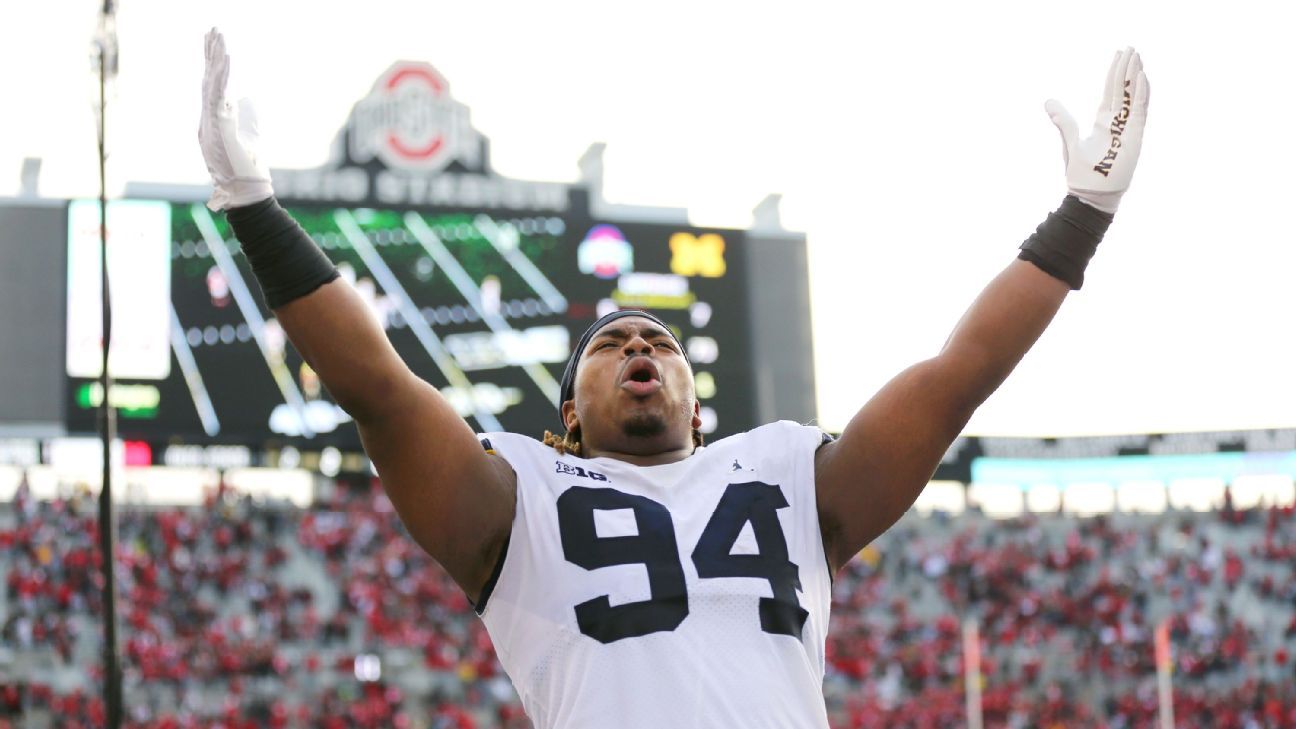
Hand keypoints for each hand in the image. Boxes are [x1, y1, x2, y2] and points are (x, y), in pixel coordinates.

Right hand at [199, 28, 272, 210]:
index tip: (214, 42)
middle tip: (212, 30)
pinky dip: (222, 76)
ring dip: (216, 58)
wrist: (244, 190)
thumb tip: (249, 99)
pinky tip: (226, 59)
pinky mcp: (218, 125)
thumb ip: (247, 115)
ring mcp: (211, 121)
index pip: (212, 84)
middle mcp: (208, 116)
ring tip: (218, 36)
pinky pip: (218, 95)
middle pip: (208, 78)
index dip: (212, 62)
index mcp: (214, 118)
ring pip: (211, 82)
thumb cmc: (246, 167)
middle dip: (210, 53)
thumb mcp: (248, 134)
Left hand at [1045, 47, 1149, 213]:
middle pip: (1124, 89)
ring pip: (1134, 96)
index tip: (1120, 54)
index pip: (1112, 91)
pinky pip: (1139, 112)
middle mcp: (1118, 123)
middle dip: (1128, 68)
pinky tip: (1142, 77)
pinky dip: (1142, 94)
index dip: (1115, 72)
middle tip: (1132, 47)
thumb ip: (1063, 120)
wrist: (1090, 194)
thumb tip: (1048, 102)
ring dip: (1136, 76)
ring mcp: (1128, 129)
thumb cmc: (1081, 173)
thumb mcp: (1070, 141)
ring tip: (1138, 56)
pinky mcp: (1134, 138)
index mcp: (1104, 122)